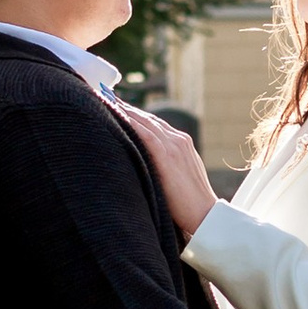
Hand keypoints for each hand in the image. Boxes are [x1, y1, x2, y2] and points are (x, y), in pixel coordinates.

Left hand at [112, 97, 218, 238]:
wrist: (205, 214)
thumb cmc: (189, 204)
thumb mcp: (178, 177)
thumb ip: (164, 166)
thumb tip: (143, 165)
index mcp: (181, 143)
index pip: (154, 123)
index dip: (134, 114)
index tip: (116, 105)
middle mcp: (178, 139)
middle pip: (147, 118)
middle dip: (124, 106)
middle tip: (102, 94)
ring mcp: (173, 145)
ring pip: (144, 121)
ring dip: (122, 109)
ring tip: (102, 98)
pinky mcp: (167, 155)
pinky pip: (144, 133)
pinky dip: (129, 121)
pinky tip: (114, 114)